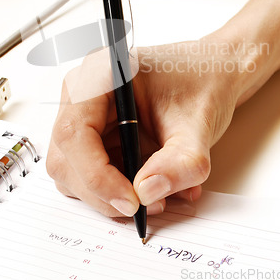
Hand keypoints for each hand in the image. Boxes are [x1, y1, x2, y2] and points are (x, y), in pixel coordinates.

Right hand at [46, 39, 242, 217]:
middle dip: (103, 191)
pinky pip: (90, 173)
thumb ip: (179, 162)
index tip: (132, 201)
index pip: (75, 133)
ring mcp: (86, 115)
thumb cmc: (201, 83)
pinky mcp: (96, 134)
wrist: (212, 74)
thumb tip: (146, 193)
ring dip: (109, 195)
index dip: (96, 175)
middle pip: (67, 158)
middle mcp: (83, 93)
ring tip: (155, 196)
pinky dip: (116, 189)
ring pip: (74, 171)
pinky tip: (151, 184)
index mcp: (101, 74)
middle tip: (146, 206)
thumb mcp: (198, 124)